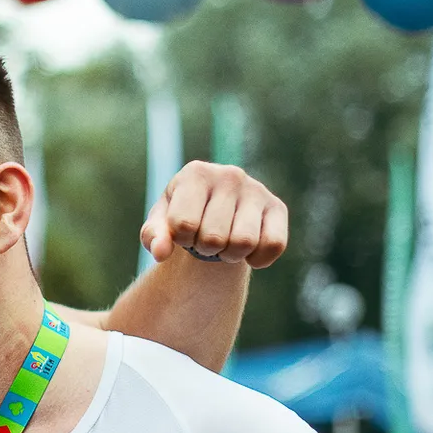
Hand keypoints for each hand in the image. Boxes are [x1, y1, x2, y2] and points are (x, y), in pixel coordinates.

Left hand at [141, 162, 287, 268]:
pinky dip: (257, 259)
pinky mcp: (278, 207)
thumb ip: (154, 237)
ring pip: (244, 243)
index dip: (180, 239)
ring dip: (229, 255)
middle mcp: (230, 175)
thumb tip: (160, 252)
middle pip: (213, 238)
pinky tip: (247, 251)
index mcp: (195, 173)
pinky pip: (274, 245)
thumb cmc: (181, 216)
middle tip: (204, 239)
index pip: (184, 224)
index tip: (183, 232)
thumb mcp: (161, 223)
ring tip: (224, 243)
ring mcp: (257, 189)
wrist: (213, 211)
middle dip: (204, 249)